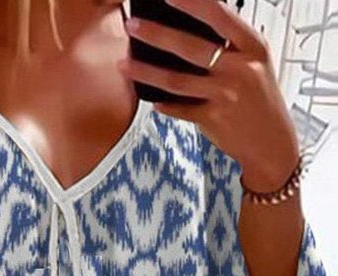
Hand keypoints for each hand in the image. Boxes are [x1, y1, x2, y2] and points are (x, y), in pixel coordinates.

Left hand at [117, 0, 299, 192]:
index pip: (220, 15)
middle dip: (156, 34)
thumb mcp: (255, 63)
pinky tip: (150, 99)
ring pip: (176, 80)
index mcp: (253, 46)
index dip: (192, 3)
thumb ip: (231, 46)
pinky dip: (163, 104)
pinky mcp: (213, 119)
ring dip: (146, 71)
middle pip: (190, 47)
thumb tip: (190, 30)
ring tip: (124, 64)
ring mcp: (225, 95)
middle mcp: (240, 68)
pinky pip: (180, 109)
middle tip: (132, 25)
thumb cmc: (260, 99)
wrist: (272, 142)